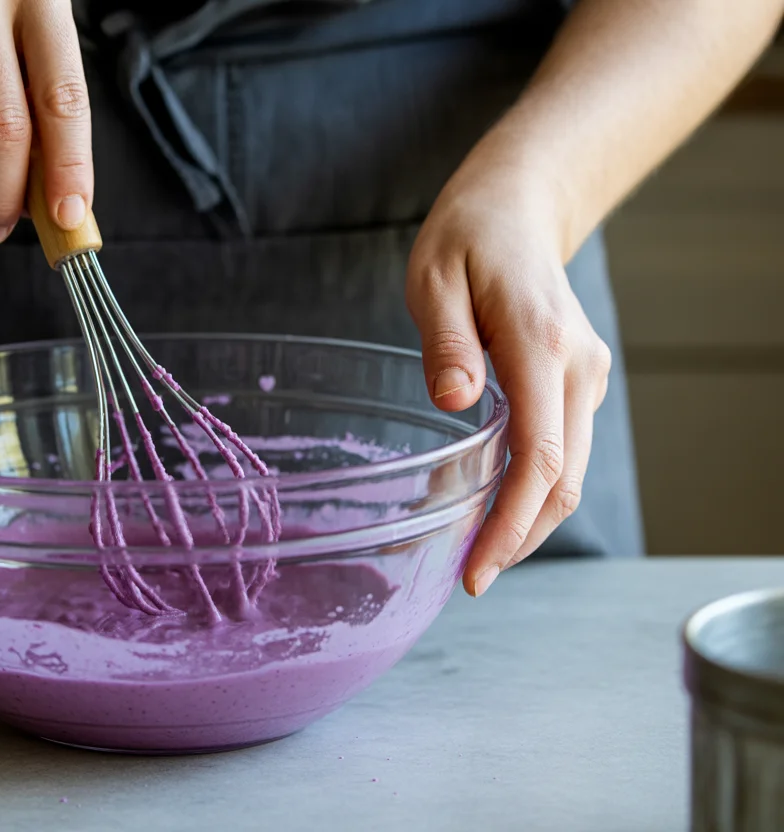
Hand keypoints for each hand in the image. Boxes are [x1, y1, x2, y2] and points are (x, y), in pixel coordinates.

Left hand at [405, 160, 611, 596]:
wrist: (515, 209)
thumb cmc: (467, 239)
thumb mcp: (434, 278)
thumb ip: (446, 342)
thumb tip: (455, 403)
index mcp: (540, 344)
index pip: (541, 456)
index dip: (512, 524)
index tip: (477, 570)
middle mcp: (577, 366)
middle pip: (564, 479)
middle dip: (520, 538)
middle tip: (470, 578)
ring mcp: (585, 375)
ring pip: (571, 472)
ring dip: (529, 520)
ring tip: (475, 553)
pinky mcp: (579, 381)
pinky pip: (563, 449)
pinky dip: (533, 488)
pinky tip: (493, 506)